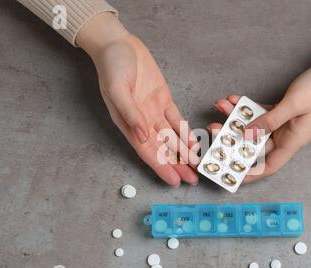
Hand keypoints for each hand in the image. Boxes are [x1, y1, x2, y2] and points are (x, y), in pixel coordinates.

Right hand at [77, 13, 198, 186]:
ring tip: (198, 165)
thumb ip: (130, 113)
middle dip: (178, 164)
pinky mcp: (163, 99)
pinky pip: (177, 120)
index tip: (174, 181)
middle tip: (193, 179)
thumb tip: (142, 136)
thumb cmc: (112, 66)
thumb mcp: (117, 88)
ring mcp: (154, 111)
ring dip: (184, 151)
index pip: (148, 152)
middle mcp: (142, 122)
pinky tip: (195, 142)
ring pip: (172, 137)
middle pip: (163, 148)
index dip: (161, 167)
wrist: (118, 44)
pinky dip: (186, 132)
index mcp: (128, 124)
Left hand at [209, 47, 310, 182]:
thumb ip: (269, 120)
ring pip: (254, 125)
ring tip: (221, 106)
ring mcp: (283, 122)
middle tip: (214, 128)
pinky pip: (259, 112)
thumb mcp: (293, 106)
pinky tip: (233, 98)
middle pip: (255, 144)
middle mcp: (286, 135)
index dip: (251, 173)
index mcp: (293, 141)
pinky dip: (246, 106)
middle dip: (233, 137)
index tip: (231, 173)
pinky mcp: (281, 110)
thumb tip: (247, 133)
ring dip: (236, 117)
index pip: (269, 166)